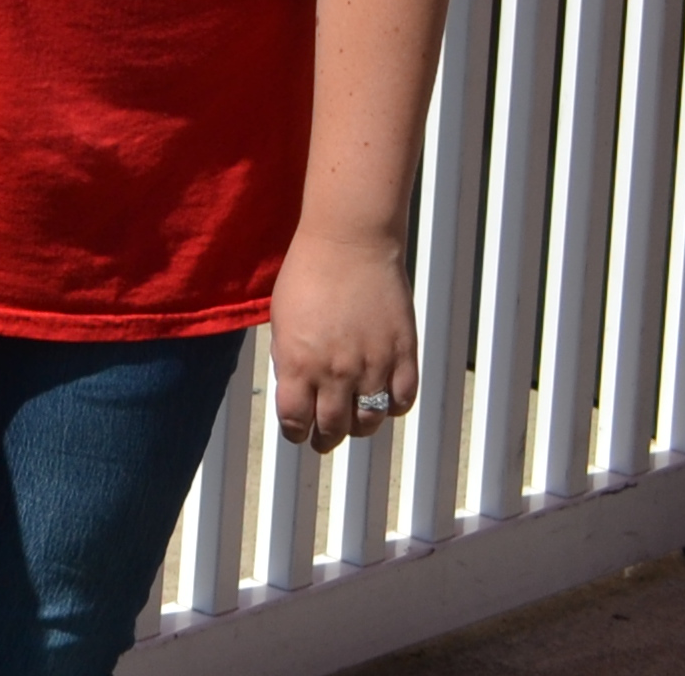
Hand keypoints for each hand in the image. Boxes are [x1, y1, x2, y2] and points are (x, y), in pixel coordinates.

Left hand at [270, 228, 415, 449]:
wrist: (349, 244)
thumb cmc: (307, 276)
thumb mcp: (281, 321)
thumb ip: (288, 360)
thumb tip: (295, 389)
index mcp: (298, 363)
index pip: (296, 420)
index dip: (296, 433)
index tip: (299, 434)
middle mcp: (335, 372)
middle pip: (333, 428)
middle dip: (325, 439)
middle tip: (324, 440)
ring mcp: (373, 365)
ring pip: (370, 420)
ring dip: (360, 427)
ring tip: (354, 422)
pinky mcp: (403, 354)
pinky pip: (402, 399)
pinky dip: (393, 406)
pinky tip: (384, 400)